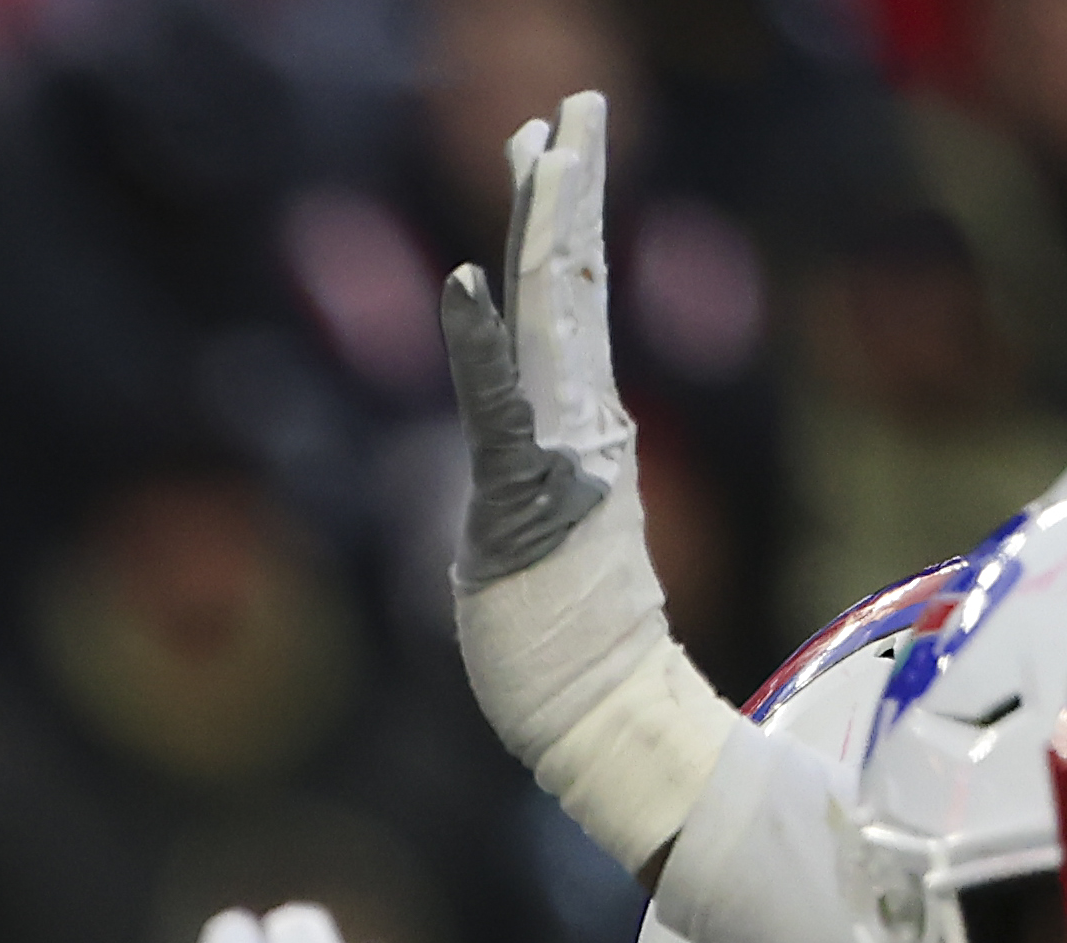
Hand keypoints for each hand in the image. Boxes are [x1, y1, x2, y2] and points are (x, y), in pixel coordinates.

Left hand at [440, 91, 726, 868]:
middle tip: (572, 103)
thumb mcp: (546, 543)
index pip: (565, 303)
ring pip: (548, 319)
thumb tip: (562, 462)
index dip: (555, 219)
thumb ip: (547, 486)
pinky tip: (465, 284)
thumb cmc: (569, 650)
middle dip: (565, 188)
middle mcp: (579, 424)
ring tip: (547, 144)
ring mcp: (559, 456)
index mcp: (581, 427)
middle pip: (566, 283)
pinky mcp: (527, 500)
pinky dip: (480, 347)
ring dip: (545, 229)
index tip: (549, 143)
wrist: (601, 715)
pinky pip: (499, 410)